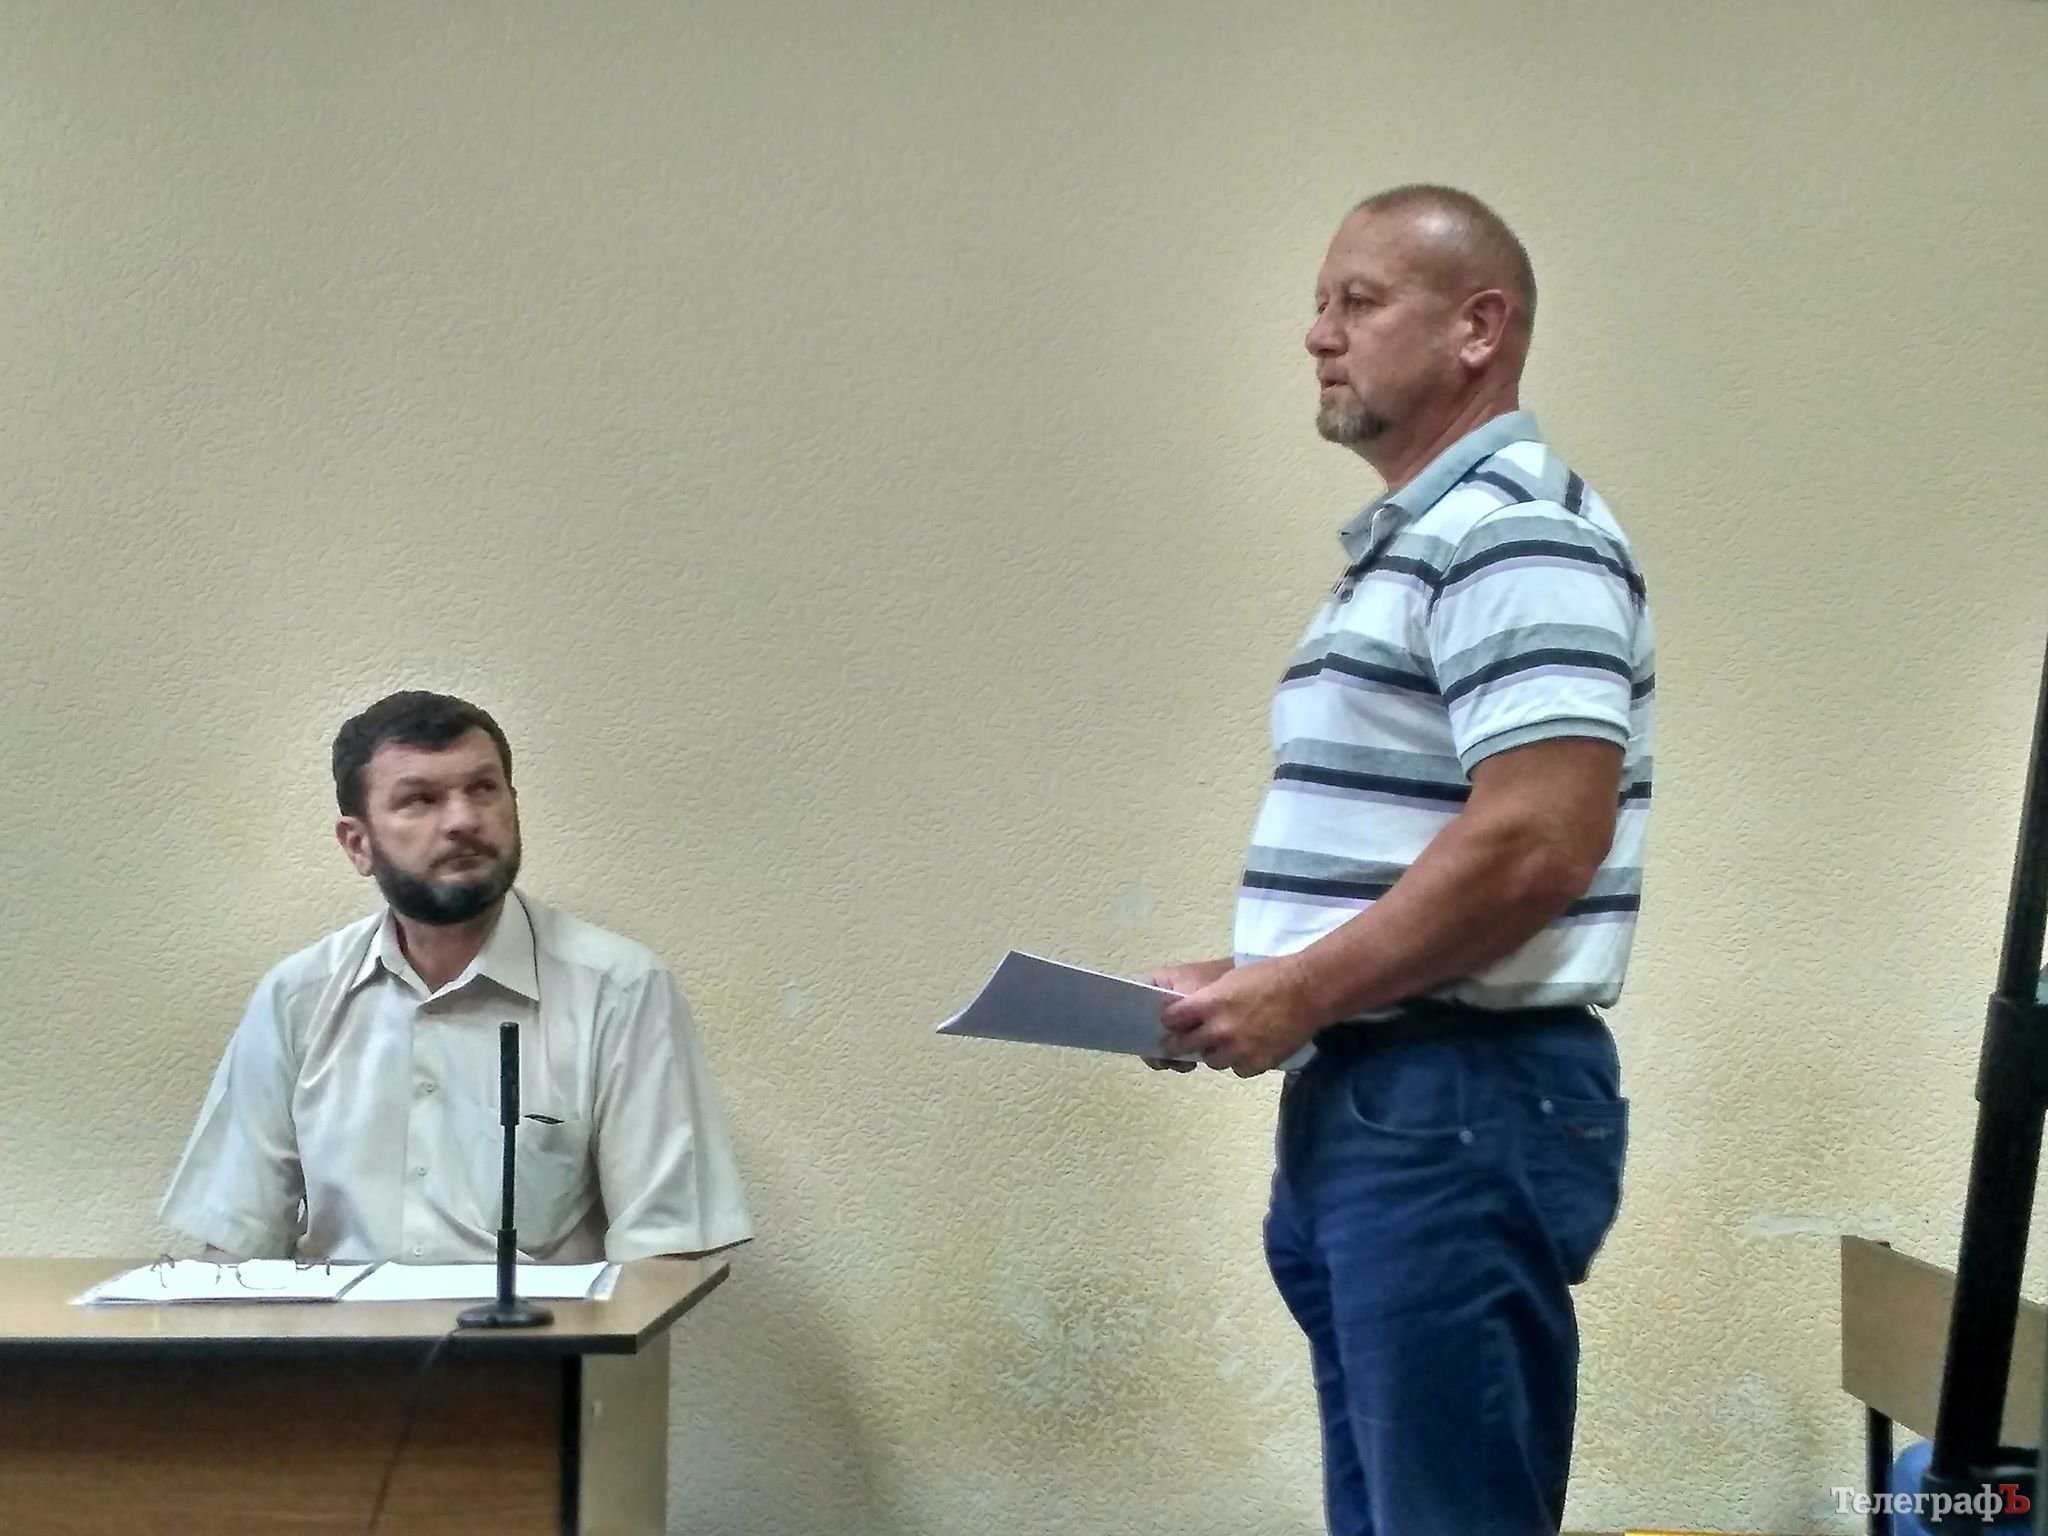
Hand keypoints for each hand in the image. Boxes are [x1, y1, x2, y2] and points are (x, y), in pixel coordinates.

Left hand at [1158, 957, 1319, 1076]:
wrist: (1310, 991)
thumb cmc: (1270, 976)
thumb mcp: (1230, 980)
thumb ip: (1207, 999)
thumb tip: (1191, 1012)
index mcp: (1210, 1003)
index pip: (1172, 1019)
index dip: (1171, 1021)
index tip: (1173, 1022)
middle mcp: (1220, 1030)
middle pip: (1183, 1046)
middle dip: (1179, 1044)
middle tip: (1179, 1044)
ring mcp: (1238, 1050)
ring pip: (1212, 1061)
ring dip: (1216, 1052)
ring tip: (1230, 1040)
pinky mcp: (1257, 1064)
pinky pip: (1239, 1069)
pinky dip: (1242, 1061)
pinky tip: (1252, 1047)